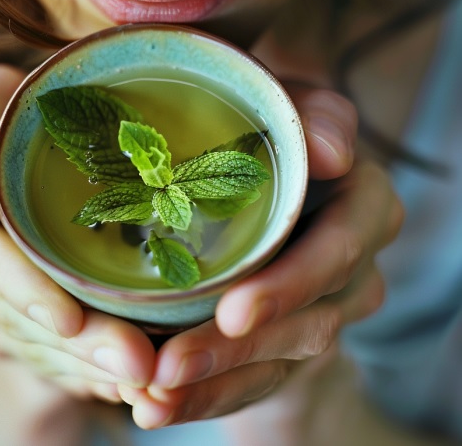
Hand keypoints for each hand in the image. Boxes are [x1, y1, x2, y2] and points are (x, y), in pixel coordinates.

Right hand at [0, 64, 155, 402]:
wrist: (26, 162)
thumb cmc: (13, 117)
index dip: (15, 283)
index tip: (67, 316)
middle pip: (6, 310)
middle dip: (73, 341)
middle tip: (136, 362)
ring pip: (29, 343)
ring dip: (86, 364)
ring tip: (142, 376)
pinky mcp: (1, 322)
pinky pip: (40, 357)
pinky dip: (83, 370)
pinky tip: (122, 379)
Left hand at [118, 85, 403, 427]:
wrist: (269, 176)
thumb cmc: (274, 132)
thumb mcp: (292, 110)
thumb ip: (316, 117)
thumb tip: (332, 150)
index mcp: (364, 206)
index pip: (340, 251)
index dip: (292, 285)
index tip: (233, 311)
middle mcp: (353, 266)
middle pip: (307, 322)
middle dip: (237, 351)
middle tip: (169, 369)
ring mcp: (324, 308)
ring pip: (277, 361)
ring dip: (214, 384)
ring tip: (151, 400)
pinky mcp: (289, 338)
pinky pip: (256, 377)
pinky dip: (207, 395)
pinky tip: (159, 406)